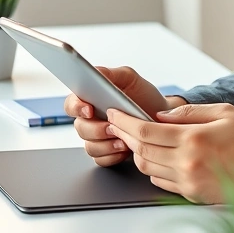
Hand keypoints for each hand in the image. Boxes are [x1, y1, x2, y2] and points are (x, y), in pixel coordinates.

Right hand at [63, 66, 188, 166]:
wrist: (162, 116)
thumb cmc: (144, 95)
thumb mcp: (129, 78)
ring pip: (89, 146)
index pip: (71, 104)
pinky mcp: (106, 153)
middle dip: (96, 129)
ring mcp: (97, 137)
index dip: (76, 107)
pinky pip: (100, 159)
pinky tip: (125, 149)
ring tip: (124, 139)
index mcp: (90, 100)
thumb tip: (94, 72)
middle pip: (79, 128)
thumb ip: (109, 73)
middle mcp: (90, 120)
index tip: (89, 109)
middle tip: (113, 127)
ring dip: (106, 144)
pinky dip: (112, 156)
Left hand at [106, 103, 233, 203]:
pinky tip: (156, 156)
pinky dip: (153, 168)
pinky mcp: (194, 194)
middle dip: (124, 135)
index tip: (115, 113)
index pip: (146, 130)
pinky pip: (162, 182)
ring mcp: (190, 182)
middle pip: (141, 150)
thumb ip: (191, 112)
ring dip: (136, 153)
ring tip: (134, 138)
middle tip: (118, 124)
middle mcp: (188, 162)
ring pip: (148, 168)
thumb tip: (162, 114)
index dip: (125, 121)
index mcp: (194, 139)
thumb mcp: (225, 111)